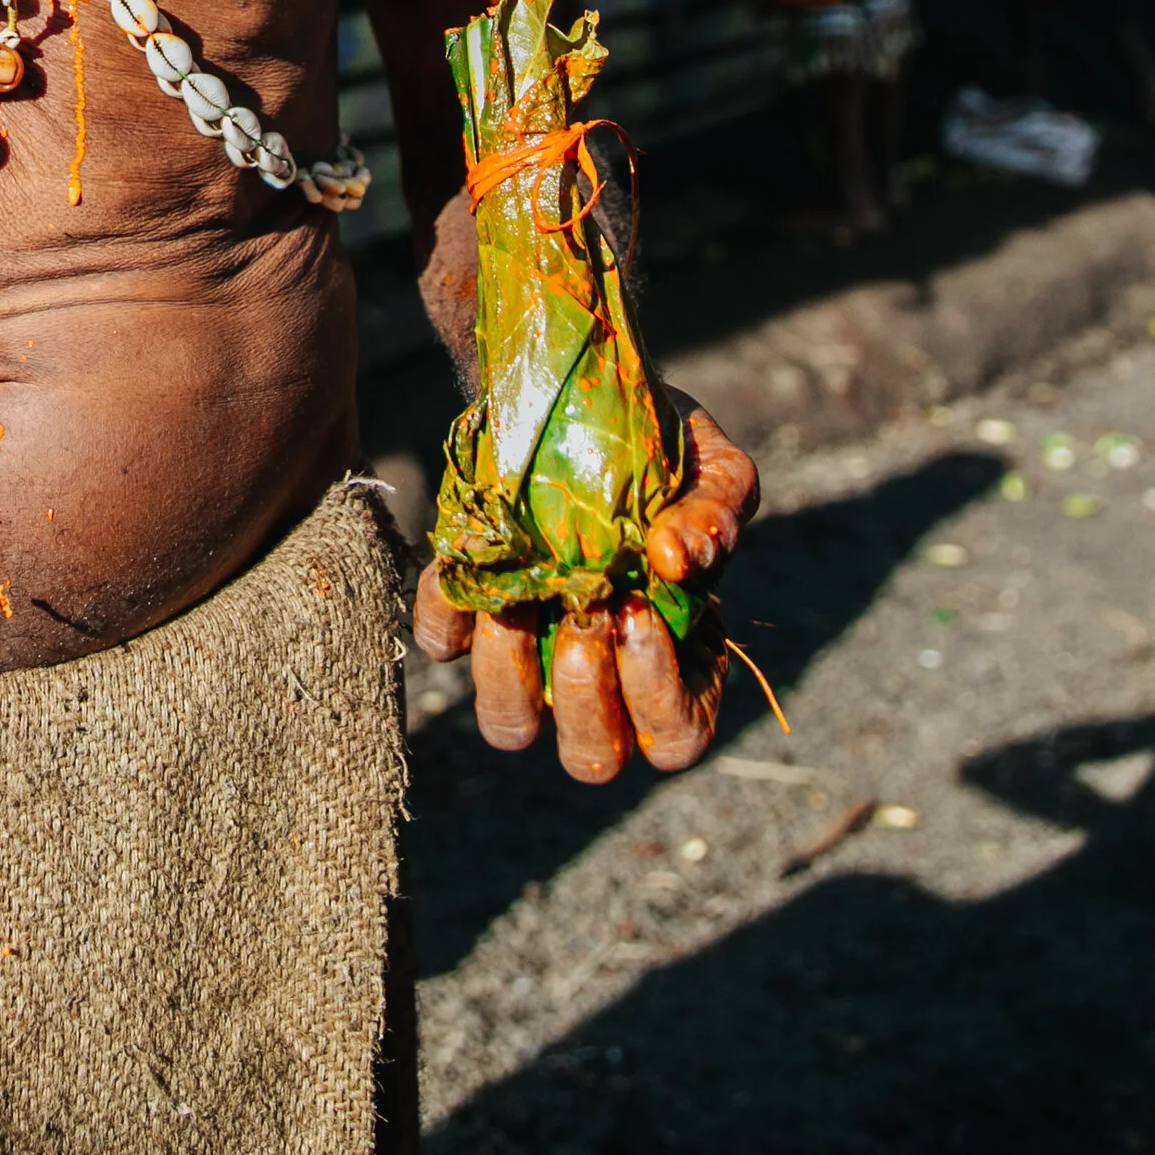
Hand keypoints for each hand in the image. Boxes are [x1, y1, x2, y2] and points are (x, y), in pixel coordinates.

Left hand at [412, 398, 759, 782]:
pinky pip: (439, 640)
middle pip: (589, 758)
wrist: (586, 396)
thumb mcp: (713, 473)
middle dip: (583, 697)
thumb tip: (676, 561)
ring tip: (520, 597)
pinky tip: (467, 564)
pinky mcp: (466, 612)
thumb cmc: (666, 452)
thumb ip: (715, 519)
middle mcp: (599, 678)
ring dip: (508, 671)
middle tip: (585, 618)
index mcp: (676, 664)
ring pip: (507, 723)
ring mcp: (527, 653)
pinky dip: (446, 611)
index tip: (640, 613)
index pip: (676, 737)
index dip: (657, 697)